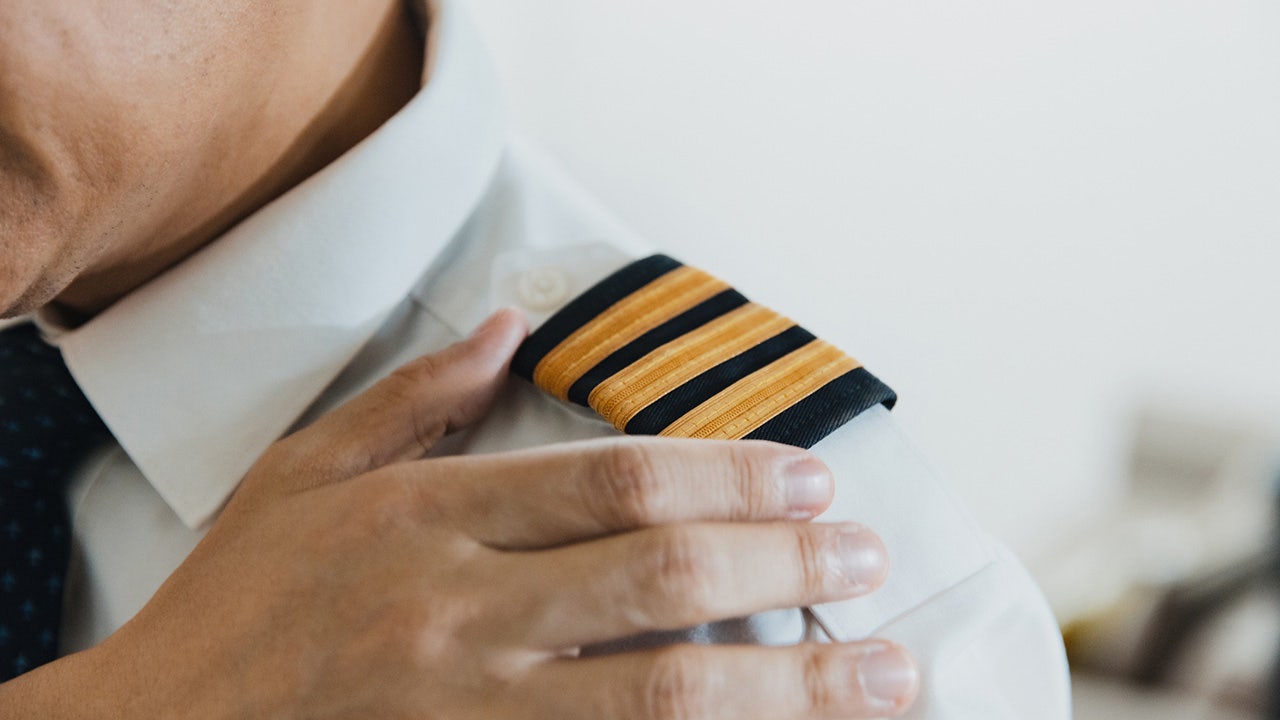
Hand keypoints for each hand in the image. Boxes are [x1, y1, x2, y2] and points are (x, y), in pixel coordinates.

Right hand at [4, 309, 917, 718]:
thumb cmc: (237, 603)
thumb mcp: (305, 471)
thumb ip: (416, 397)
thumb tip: (510, 325)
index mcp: (430, 519)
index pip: (614, 482)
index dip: (731, 478)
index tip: (810, 479)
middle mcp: (462, 613)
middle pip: (661, 580)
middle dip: (786, 568)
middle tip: (868, 558)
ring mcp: (474, 711)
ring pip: (662, 698)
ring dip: (788, 686)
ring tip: (881, 677)